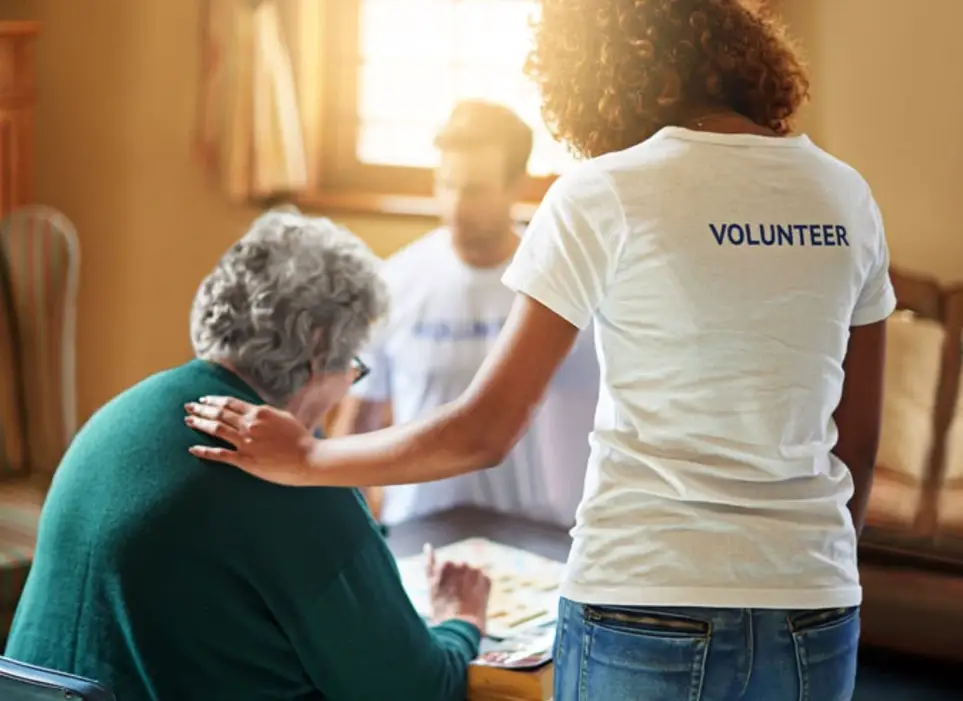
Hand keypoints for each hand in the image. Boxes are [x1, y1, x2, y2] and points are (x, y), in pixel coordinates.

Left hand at [184, 396, 314, 485]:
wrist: (308, 458)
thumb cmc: (300, 438)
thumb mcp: (284, 417)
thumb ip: (266, 414)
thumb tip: (256, 411)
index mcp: (259, 412)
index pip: (230, 403)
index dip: (214, 400)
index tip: (204, 399)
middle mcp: (249, 425)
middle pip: (219, 413)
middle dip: (202, 409)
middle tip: (188, 406)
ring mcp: (246, 442)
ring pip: (216, 429)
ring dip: (200, 423)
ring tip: (188, 420)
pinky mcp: (245, 460)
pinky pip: (220, 454)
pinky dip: (204, 450)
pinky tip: (193, 448)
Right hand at [425, 544, 490, 633]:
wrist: (461, 627)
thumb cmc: (442, 610)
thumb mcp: (431, 586)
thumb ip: (430, 564)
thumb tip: (428, 545)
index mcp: (444, 565)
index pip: (442, 563)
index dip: (440, 570)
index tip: (436, 565)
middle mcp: (459, 563)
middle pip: (459, 566)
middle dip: (459, 577)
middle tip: (456, 596)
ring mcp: (474, 570)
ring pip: (472, 572)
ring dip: (470, 581)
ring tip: (465, 599)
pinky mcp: (486, 577)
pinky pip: (483, 579)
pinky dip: (480, 587)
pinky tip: (475, 600)